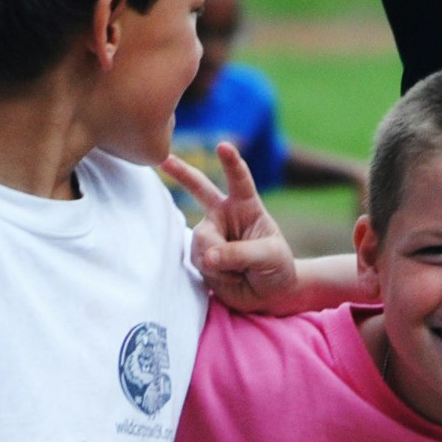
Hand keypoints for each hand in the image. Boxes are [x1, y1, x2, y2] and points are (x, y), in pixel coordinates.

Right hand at [172, 143, 302, 312]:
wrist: (269, 294)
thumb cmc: (277, 268)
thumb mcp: (270, 257)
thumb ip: (240, 253)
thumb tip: (209, 257)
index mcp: (247, 206)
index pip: (239, 181)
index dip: (232, 163)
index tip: (223, 146)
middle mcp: (224, 216)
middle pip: (199, 189)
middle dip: (181, 173)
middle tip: (164, 160)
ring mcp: (211, 235)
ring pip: (202, 240)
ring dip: (220, 260)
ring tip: (239, 271)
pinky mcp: (201, 255)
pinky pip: (198, 260)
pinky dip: (215, 273)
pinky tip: (229, 277)